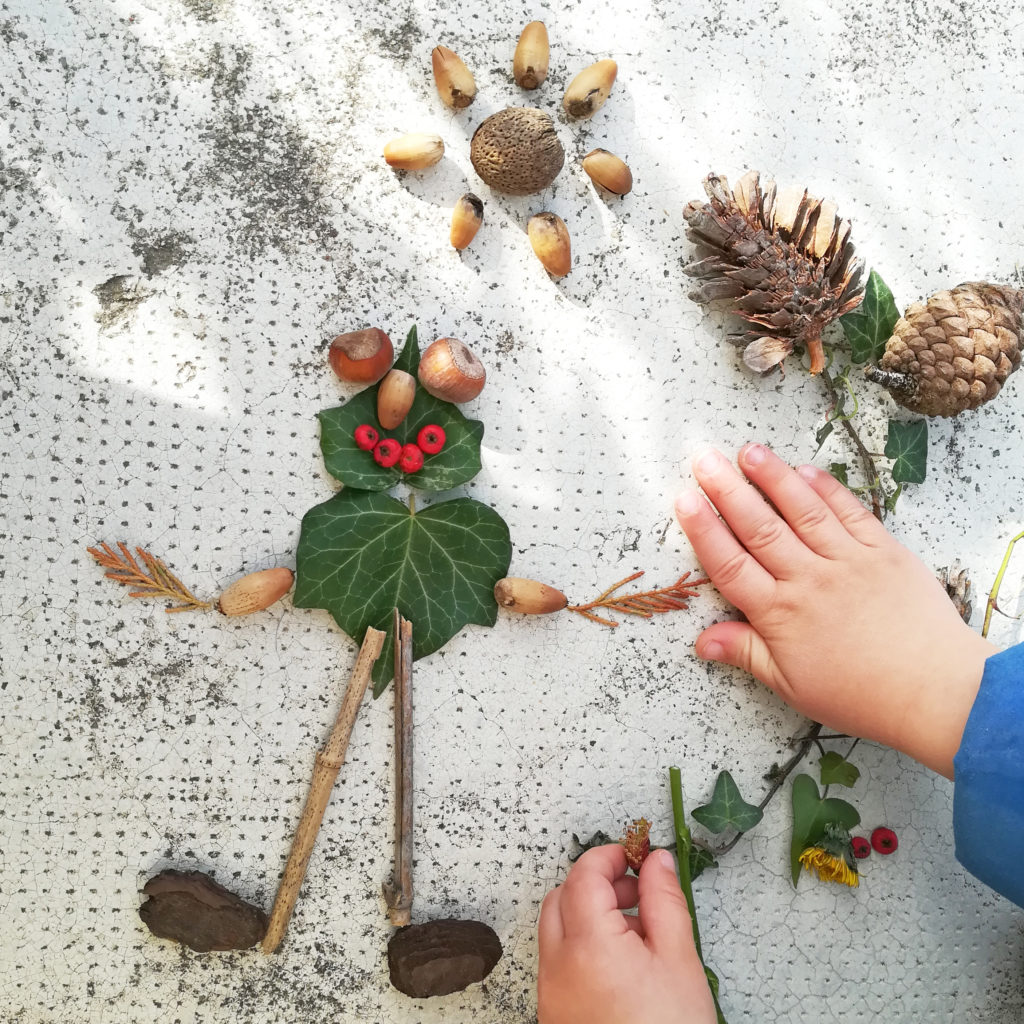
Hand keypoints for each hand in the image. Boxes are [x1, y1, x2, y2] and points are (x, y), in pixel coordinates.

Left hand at [537, 845, 715, 1023]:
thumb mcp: (679, 960)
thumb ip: (664, 901)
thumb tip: (657, 861)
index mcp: (588, 947)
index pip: (583, 875)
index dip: (610, 857)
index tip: (637, 857)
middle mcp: (558, 967)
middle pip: (561, 897)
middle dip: (595, 883)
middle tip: (636, 890)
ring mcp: (550, 992)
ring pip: (555, 929)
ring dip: (587, 914)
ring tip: (636, 931)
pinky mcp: (553, 1013)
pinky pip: (557, 962)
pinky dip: (580, 946)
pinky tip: (621, 964)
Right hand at [675, 443, 996, 776]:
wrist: (936, 692)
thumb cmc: (861, 695)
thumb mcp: (791, 685)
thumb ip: (746, 653)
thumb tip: (701, 641)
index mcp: (780, 615)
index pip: (730, 563)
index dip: (704, 529)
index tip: (684, 500)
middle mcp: (809, 579)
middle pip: (759, 527)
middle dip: (727, 490)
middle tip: (704, 459)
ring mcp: (848, 561)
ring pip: (802, 510)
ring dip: (773, 477)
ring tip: (748, 451)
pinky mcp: (883, 552)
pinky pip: (850, 512)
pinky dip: (827, 489)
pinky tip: (806, 470)